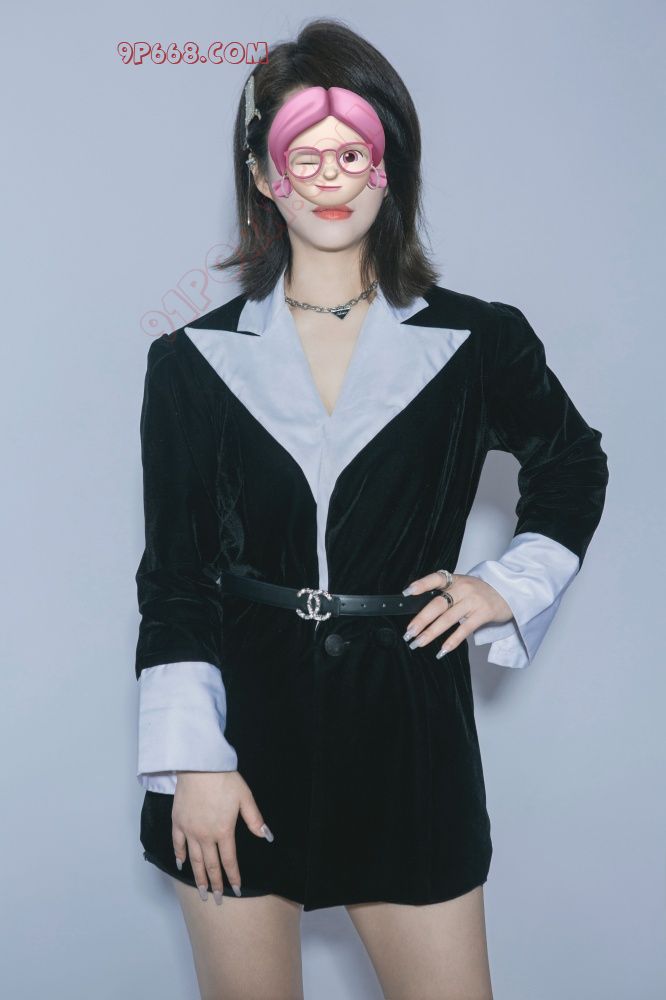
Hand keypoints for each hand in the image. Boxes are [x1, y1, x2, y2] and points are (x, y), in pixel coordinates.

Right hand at [172, 770, 273, 903]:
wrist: (199, 765)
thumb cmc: (224, 779)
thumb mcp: (245, 797)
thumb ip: (255, 819)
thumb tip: (266, 837)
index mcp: (224, 831)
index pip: (229, 861)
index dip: (233, 877)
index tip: (236, 890)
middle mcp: (205, 836)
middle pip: (210, 865)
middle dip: (215, 884)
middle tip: (215, 900)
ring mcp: (189, 830)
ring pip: (193, 860)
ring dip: (198, 877)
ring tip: (201, 891)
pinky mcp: (177, 822)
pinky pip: (177, 844)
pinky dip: (179, 856)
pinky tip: (181, 865)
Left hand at [402, 572, 513, 656]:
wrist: (509, 592)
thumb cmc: (480, 591)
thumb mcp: (463, 585)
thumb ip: (446, 593)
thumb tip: (421, 610)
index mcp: (456, 579)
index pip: (436, 578)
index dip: (421, 584)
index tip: (407, 593)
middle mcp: (464, 588)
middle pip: (438, 604)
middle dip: (421, 620)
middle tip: (409, 632)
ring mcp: (474, 601)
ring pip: (448, 619)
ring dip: (431, 633)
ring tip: (418, 643)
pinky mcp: (483, 614)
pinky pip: (465, 629)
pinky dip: (452, 641)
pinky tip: (442, 650)